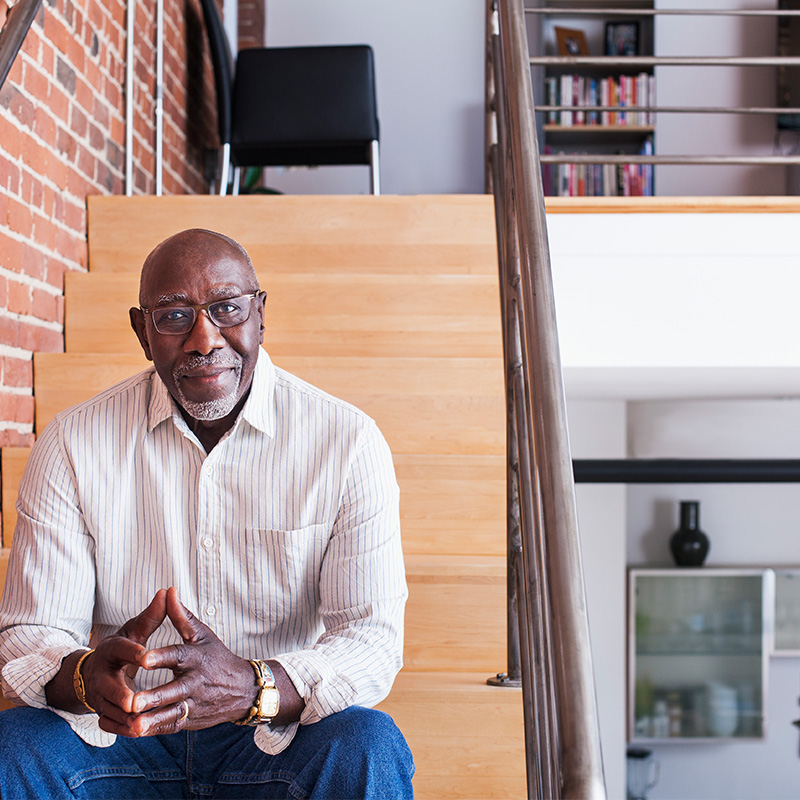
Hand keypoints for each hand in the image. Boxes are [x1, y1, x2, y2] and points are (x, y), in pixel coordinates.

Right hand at [80, 589, 167, 731]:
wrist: (96, 671)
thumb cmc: (123, 647)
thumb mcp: (134, 630)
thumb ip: (151, 615)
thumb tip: (168, 590)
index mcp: (110, 649)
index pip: (120, 649)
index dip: (133, 653)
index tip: (147, 657)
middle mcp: (100, 674)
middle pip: (107, 685)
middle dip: (120, 694)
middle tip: (134, 702)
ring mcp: (98, 696)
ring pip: (109, 709)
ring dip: (123, 718)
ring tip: (141, 724)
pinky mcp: (101, 712)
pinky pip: (110, 724)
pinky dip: (123, 729)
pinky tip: (139, 732)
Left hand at [110, 587, 255, 735]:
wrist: (242, 689)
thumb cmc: (216, 656)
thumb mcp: (201, 635)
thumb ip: (181, 616)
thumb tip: (168, 591)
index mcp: (196, 658)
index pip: (178, 656)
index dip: (161, 658)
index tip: (144, 659)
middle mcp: (195, 682)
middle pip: (173, 691)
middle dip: (154, 698)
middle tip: (133, 702)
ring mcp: (193, 704)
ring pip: (171, 714)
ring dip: (152, 720)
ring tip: (133, 725)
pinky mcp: (190, 721)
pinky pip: (170, 727)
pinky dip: (153, 730)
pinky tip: (134, 732)